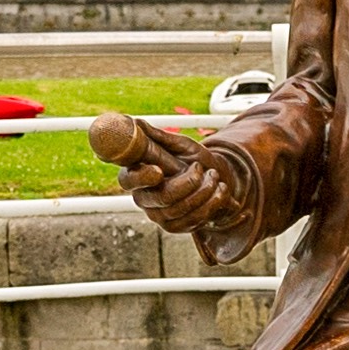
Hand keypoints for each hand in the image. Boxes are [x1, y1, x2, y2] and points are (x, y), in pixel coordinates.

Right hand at [88, 110, 239, 239]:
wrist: (217, 179)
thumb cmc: (193, 159)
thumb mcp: (179, 144)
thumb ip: (158, 136)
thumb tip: (136, 123)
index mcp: (137, 175)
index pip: (128, 180)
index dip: (142, 177)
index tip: (159, 172)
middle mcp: (143, 198)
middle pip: (161, 197)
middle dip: (189, 183)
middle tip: (202, 168)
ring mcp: (158, 215)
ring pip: (180, 209)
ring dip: (204, 191)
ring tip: (215, 176)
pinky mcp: (175, 227)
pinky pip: (193, 220)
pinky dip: (212, 203)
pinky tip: (220, 190)